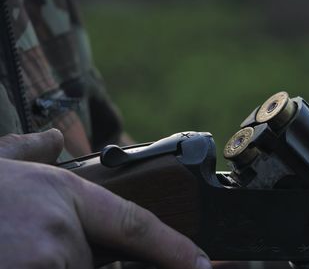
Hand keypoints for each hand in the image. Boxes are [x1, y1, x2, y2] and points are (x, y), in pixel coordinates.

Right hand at [0, 131, 210, 268]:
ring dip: (48, 263)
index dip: (175, 248)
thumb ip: (30, 151)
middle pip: (93, 264)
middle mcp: (59, 234)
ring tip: (16, 243)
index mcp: (62, 196)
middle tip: (31, 241)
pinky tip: (15, 251)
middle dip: (72, 259)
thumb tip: (52, 138)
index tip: (202, 265)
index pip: (137, 223)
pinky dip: (36, 265)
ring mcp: (42, 265)